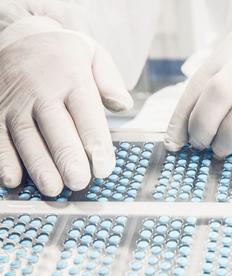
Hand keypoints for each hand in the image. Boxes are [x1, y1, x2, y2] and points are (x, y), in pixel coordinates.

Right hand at [0, 17, 132, 195]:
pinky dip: (4, 159)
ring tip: (53, 189)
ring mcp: (16, 102)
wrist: (18, 35)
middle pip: (56, 128)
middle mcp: (41, 91)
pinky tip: (13, 180)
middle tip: (79, 182)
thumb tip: (124, 106)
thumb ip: (110, 81)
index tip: (104, 168)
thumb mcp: (93, 54)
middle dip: (68, 158)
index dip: (95, 143)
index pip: (86, 114)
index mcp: (72, 78)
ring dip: (39, 165)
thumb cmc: (64, 53)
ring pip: (27, 137)